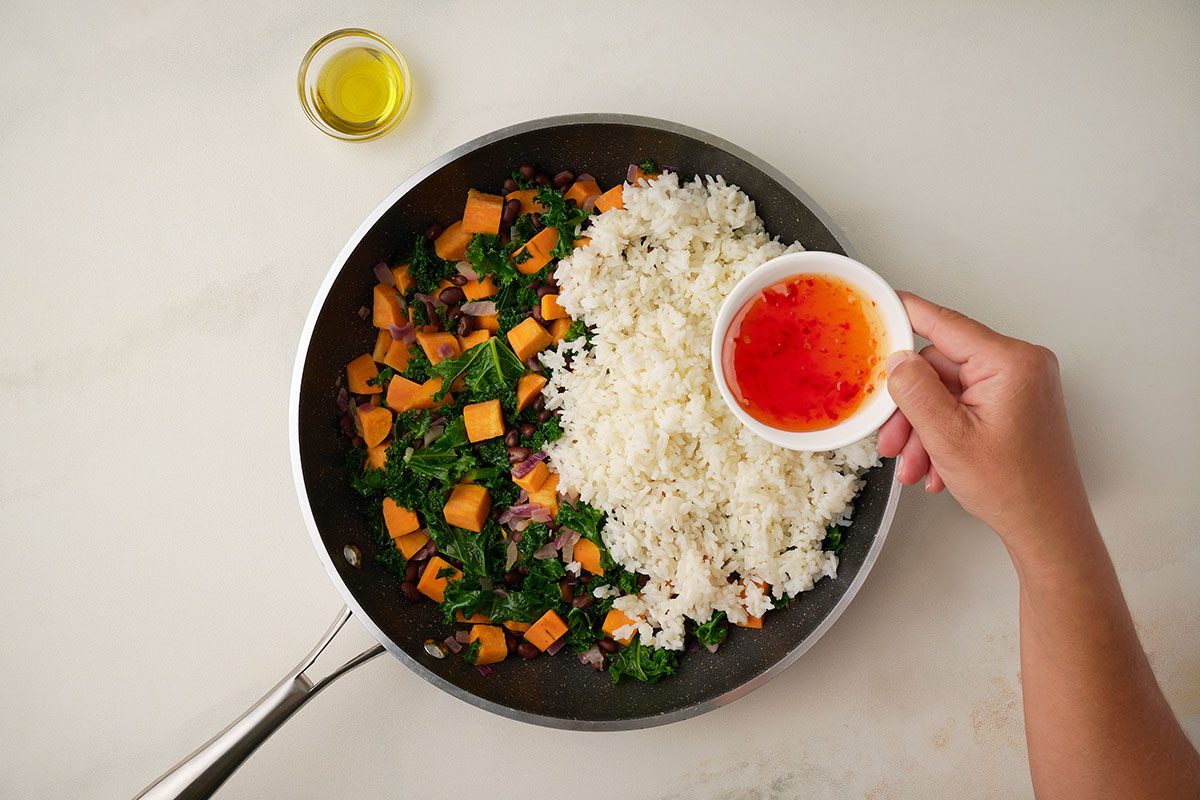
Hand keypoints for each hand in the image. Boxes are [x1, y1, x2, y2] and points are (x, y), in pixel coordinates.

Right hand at [877, 292, 1088, 541]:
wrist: (1048, 529)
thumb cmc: (1014, 488)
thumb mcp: (948, 437)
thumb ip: (916, 390)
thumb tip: (897, 360)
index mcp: (1010, 362)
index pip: (945, 324)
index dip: (905, 316)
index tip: (879, 309)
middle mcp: (1020, 365)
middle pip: (940, 368)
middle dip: (911, 408)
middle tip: (890, 440)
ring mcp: (1019, 385)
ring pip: (948, 392)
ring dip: (923, 428)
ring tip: (912, 465)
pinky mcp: (1015, 404)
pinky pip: (965, 406)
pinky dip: (944, 434)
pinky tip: (935, 466)